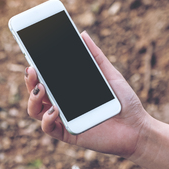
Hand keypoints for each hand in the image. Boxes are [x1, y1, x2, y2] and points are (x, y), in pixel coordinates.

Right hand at [25, 31, 148, 157]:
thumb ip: (95, 56)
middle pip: (36, 92)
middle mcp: (63, 104)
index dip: (35, 69)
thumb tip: (82, 34)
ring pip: (36, 110)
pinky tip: (55, 109)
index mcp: (69, 90)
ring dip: (33, 99)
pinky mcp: (68, 134)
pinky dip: (47, 119)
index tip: (31, 57)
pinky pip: (49, 128)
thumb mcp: (110, 74)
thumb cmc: (125, 102)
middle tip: (32, 69)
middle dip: (30, 81)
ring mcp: (64, 120)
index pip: (46, 78)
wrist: (138, 128)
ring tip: (41, 88)